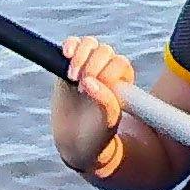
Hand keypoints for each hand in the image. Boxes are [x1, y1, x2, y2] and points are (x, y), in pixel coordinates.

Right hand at [56, 35, 137, 173]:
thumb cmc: (98, 136)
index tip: (92, 90)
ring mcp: (88, 67)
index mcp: (123, 83)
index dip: (106, 73)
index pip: (119, 64)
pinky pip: (73, 45)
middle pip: (105, 51)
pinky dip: (70, 45)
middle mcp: (107, 71)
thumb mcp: (108, 123)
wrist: (76, 144)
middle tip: (80, 85)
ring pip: (90, 44)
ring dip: (81, 54)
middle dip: (92, 64)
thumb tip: (89, 82)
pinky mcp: (69, 66)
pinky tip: (66, 54)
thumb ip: (105, 102)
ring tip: (72, 75)